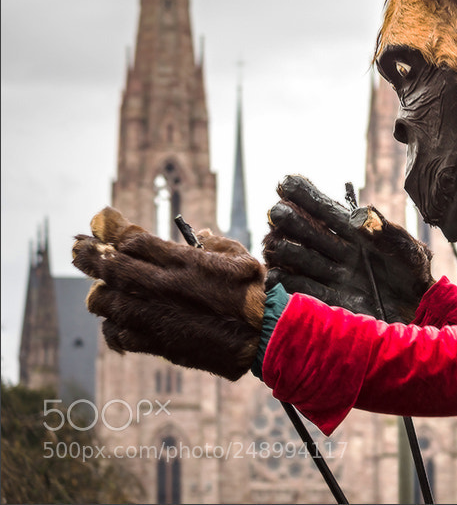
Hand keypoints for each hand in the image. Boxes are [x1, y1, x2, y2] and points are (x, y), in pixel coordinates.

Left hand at [71, 208, 265, 380]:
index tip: (104, 234)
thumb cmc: (254, 295)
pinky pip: (117, 333)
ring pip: (106, 301)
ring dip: (101, 294)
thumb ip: (216, 244)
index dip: (115, 236)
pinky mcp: (156, 341)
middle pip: (111, 266)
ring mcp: (155, 315)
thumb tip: (200, 236)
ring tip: (101, 291)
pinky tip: (117, 323)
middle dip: (89, 256)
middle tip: (77, 249)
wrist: (261, 337)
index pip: (132, 242)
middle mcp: (162, 286)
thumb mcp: (241, 258)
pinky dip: (113, 327)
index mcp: (182, 262)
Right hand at [263, 175, 434, 323]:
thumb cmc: (416, 275)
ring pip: (302, 258)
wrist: (419, 311)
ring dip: (286, 249)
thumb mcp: (410, 251)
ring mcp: (333, 275)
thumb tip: (362, 213)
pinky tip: (275, 275)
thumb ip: (388, 233)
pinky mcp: (331, 300)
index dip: (306, 195)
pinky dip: (288, 283)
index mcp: (357, 232)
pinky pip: (304, 289)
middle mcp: (340, 251)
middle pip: (309, 231)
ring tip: (272, 242)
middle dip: (291, 220)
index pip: (327, 209)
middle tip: (277, 212)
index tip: (285, 183)